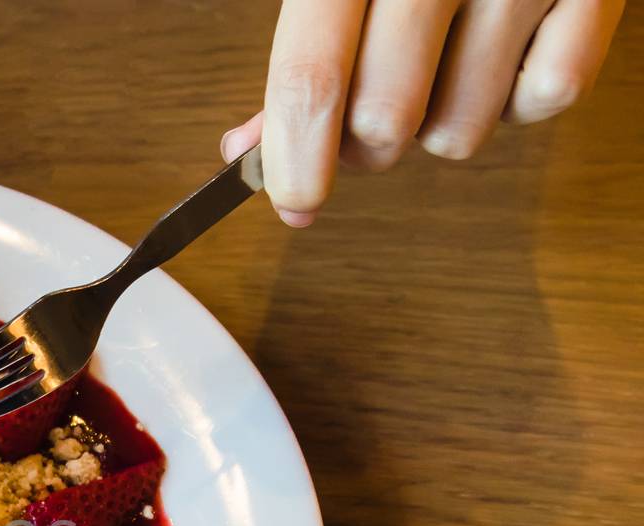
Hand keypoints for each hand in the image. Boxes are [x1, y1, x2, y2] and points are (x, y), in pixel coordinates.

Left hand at [222, 0, 624, 225]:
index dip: (297, 158)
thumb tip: (249, 150)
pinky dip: (518, 99)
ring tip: (444, 65)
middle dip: (366, 147)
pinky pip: (547, 98)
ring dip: (439, 125)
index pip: (314, 78)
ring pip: (459, 130)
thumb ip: (304, 54)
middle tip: (370, 122)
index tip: (295, 203)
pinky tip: (503, 51)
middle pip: (383, 119)